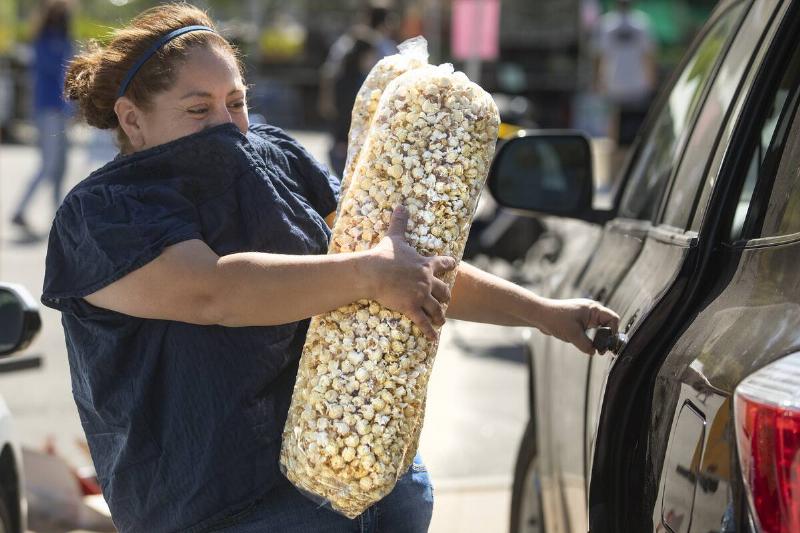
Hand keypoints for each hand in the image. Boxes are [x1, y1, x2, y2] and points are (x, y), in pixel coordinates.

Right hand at [365, 205, 455, 339]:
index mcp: (425, 264)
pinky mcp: (411, 307)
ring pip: (436, 308)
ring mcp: (420, 295)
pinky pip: (423, 322)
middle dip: (446, 296)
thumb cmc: (383, 255)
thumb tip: (400, 205)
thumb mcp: (394, 237)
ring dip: (440, 315)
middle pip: (443, 290)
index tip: (455, 265)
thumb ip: (400, 222)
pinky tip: (433, 339)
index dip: (449, 265)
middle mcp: (427, 280)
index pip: (443, 264)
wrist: (372, 272)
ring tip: (442, 321)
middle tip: (447, 300)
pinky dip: (429, 331)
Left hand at [538, 298, 619, 355]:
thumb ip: (586, 345)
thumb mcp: (573, 334)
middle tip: (601, 350)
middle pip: (607, 324)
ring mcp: (584, 316)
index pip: (612, 318)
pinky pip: (589, 330)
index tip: (607, 343)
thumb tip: (594, 352)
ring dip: (597, 338)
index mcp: (593, 309)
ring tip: (595, 348)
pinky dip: (589, 338)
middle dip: (605, 337)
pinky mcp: (578, 321)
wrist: (540, 315)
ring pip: (598, 328)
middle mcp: (590, 311)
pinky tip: (584, 343)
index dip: (613, 331)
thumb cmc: (555, 319)